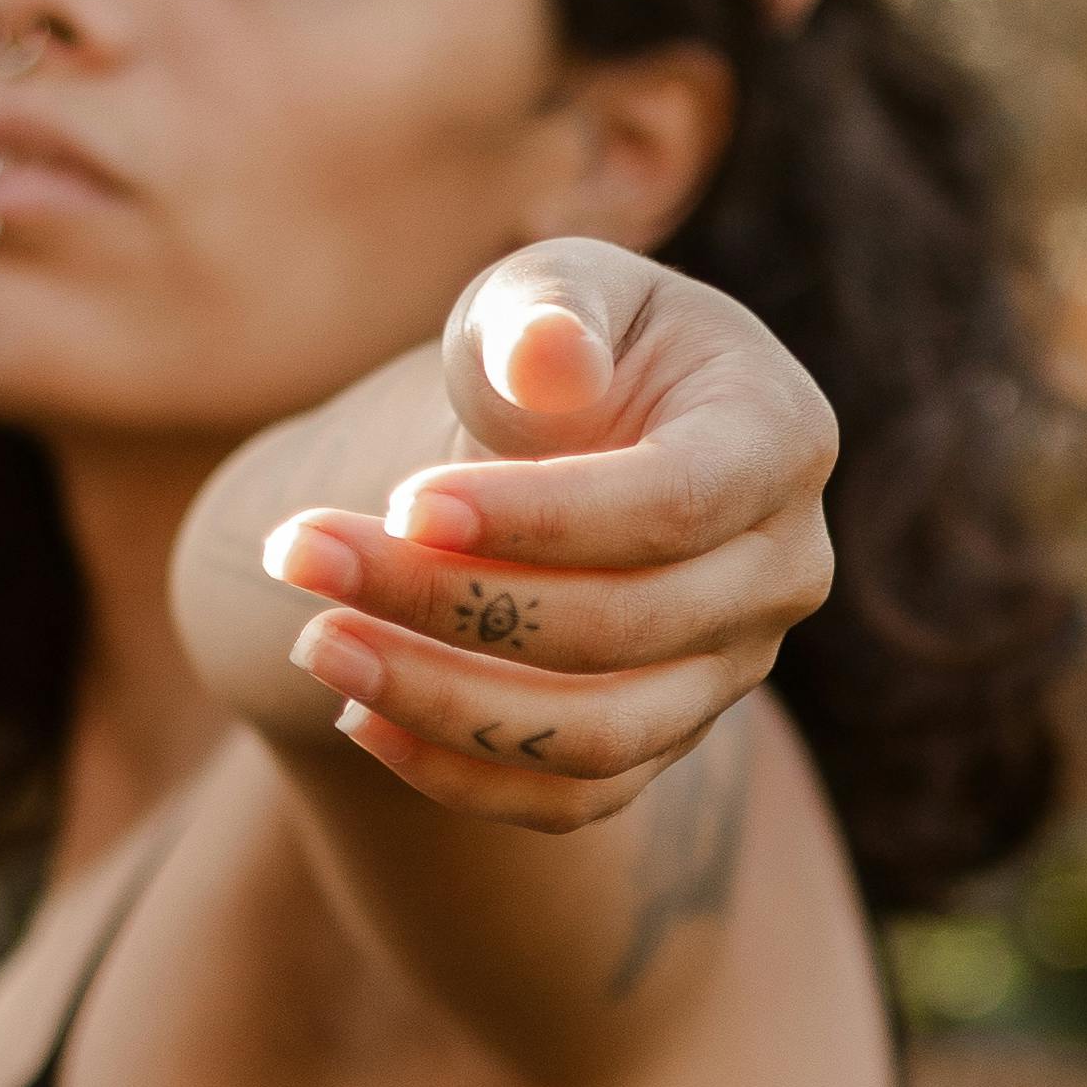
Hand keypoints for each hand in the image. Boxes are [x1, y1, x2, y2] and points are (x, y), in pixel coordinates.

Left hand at [249, 240, 836, 831]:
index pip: (675, 504)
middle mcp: (782, 569)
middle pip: (624, 627)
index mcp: (781, 438)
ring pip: (600, 733)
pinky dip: (461, 774)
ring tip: (316, 644)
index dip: (542, 518)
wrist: (577, 426)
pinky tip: (357, 715)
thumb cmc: (563, 341)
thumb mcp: (551, 289)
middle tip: (303, 553)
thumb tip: (546, 358)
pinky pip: (576, 797)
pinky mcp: (672, 735)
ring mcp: (733, 668)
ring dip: (445, 703)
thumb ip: (547, 314)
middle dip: (450, 601)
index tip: (402, 503)